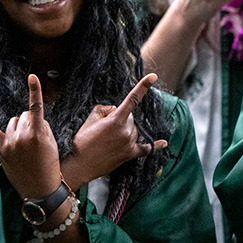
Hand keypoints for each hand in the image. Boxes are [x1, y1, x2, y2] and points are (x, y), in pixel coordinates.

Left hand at [0, 74, 61, 199]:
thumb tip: (32, 118)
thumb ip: (42, 127)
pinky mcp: (1, 150)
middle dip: (30, 121)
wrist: (40, 189)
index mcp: (37, 134)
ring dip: (19, 127)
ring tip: (26, 144)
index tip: (32, 76)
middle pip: (24, 115)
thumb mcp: (52, 143)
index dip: (35, 90)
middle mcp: (21, 136)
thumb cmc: (49, 165)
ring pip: (13, 122)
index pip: (36, 107)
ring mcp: (9, 144)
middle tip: (36, 138)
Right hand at [62, 74, 168, 190]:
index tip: (153, 76)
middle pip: (130, 117)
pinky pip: (146, 149)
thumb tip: (115, 111)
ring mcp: (129, 144)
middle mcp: (126, 132)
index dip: (143, 86)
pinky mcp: (129, 155)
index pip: (132, 99)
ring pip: (134, 129)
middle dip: (120, 118)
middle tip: (103, 129)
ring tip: (107, 139)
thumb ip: (106, 109)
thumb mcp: (90, 118)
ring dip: (125, 130)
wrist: (78, 165)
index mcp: (116, 120)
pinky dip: (155, 145)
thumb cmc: (82, 141)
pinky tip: (164, 142)